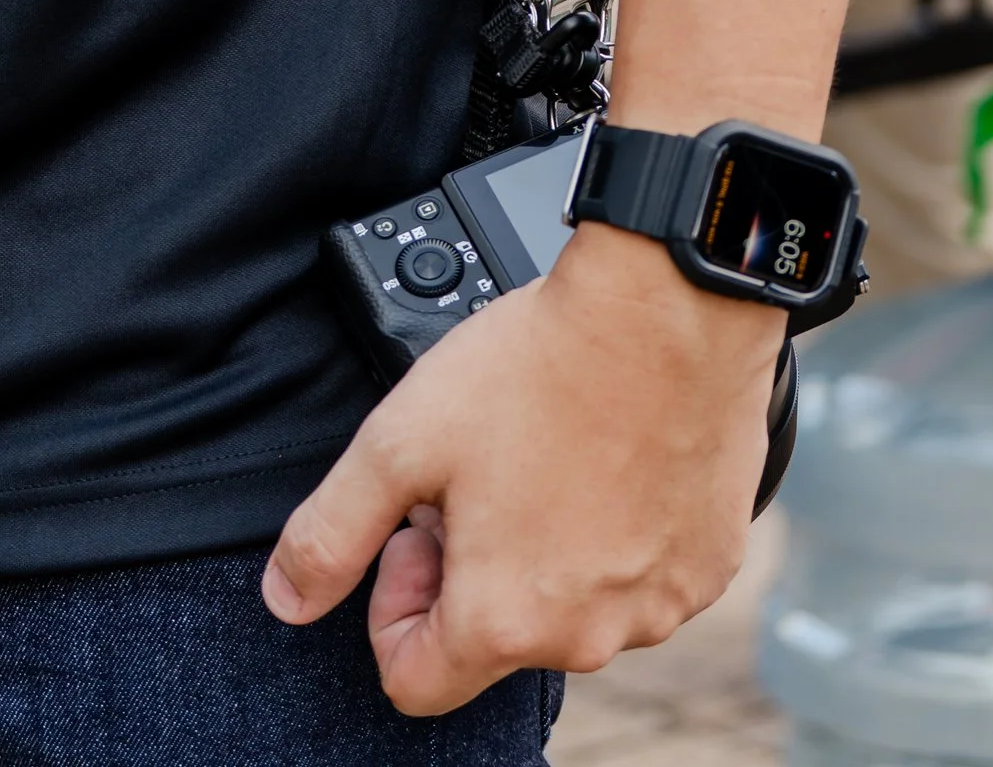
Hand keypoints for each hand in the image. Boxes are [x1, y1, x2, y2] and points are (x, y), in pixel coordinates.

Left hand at [263, 225, 777, 711]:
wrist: (664, 311)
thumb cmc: (538, 368)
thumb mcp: (398, 441)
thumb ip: (332, 532)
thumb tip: (287, 599)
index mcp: (506, 622)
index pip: (415, 682)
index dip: (393, 604)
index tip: (415, 526)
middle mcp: (589, 637)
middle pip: (496, 642)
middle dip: (470, 568)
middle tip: (476, 474)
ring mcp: (659, 608)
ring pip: (571, 608)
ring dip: (542, 552)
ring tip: (540, 456)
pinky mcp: (706, 570)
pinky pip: (638, 578)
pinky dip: (611, 534)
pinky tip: (600, 457)